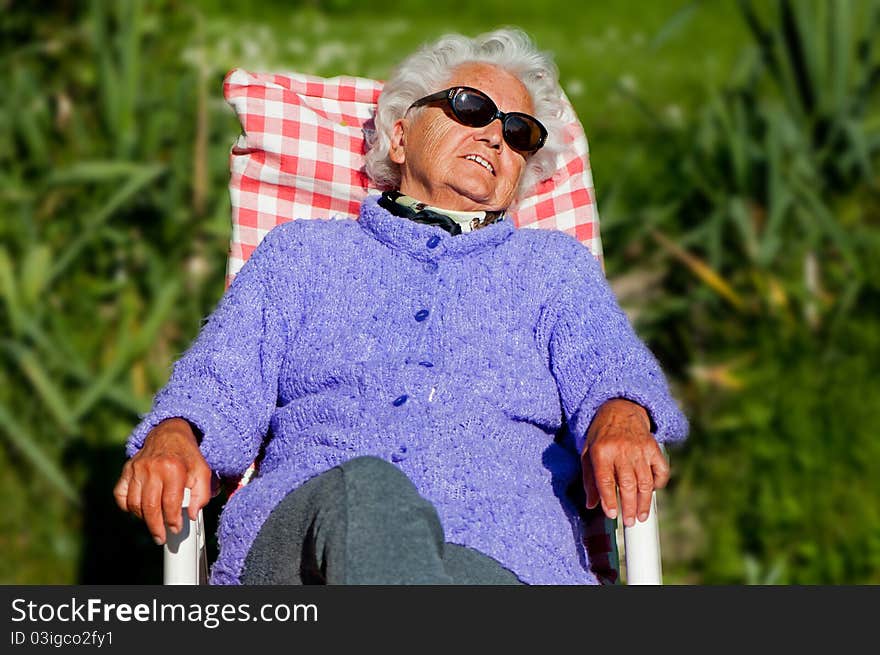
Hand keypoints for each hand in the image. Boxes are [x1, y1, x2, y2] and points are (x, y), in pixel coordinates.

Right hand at [113, 418, 214, 544]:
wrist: (169, 434)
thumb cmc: (187, 456)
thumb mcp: (202, 471)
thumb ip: (201, 494)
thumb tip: (192, 515)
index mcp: (173, 468)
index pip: (170, 502)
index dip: (173, 519)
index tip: (176, 529)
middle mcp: (152, 468)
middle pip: (149, 506)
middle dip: (156, 526)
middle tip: (161, 537)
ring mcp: (137, 469)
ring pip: (134, 503)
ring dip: (143, 518)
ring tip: (154, 523)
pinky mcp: (127, 470)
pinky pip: (121, 494)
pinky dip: (127, 506)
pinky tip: (138, 510)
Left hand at [581, 398, 668, 525]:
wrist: (621, 409)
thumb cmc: (601, 435)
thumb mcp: (588, 453)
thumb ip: (589, 479)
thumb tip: (591, 505)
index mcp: (601, 451)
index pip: (606, 480)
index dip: (609, 500)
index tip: (612, 515)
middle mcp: (621, 450)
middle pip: (628, 484)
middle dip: (629, 507)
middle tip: (629, 522)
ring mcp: (640, 449)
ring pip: (645, 481)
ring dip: (644, 502)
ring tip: (640, 516)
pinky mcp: (653, 447)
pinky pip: (661, 470)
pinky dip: (659, 483)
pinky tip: (652, 492)